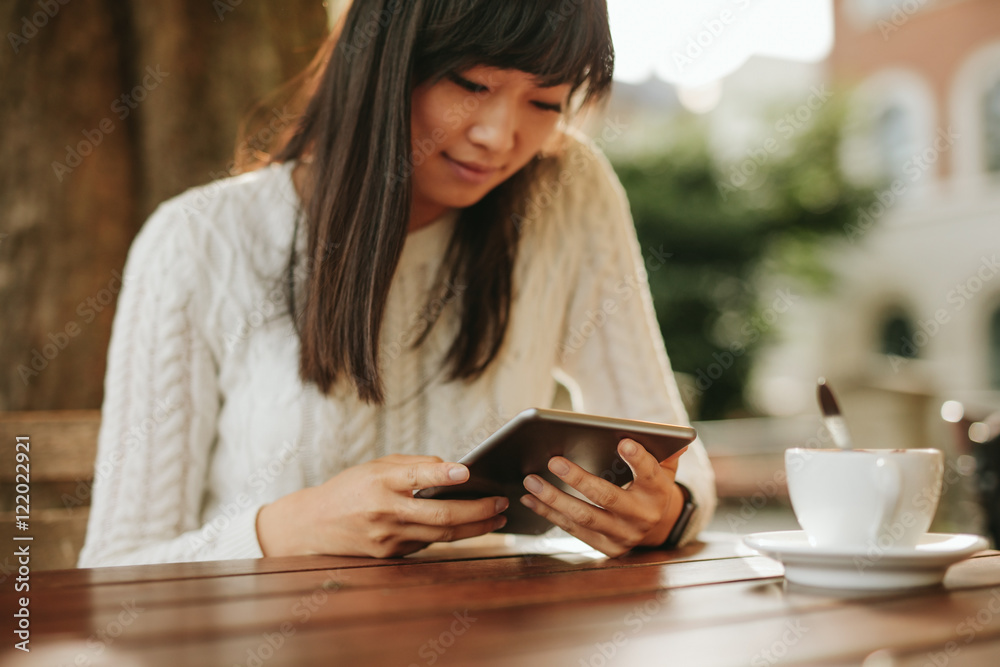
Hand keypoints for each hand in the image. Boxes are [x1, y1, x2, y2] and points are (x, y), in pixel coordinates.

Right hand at [257, 454, 507, 557]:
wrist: (312, 525)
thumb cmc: (349, 489)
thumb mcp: (376, 466)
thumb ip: (414, 466)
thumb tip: (453, 469)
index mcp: (380, 482)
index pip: (416, 476)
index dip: (443, 475)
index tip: (468, 472)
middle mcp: (385, 511)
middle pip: (440, 516)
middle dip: (478, 511)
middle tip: (502, 502)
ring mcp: (388, 538)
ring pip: (441, 536)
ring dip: (475, 528)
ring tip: (497, 517)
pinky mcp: (390, 555)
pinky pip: (428, 544)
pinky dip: (451, 536)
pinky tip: (470, 527)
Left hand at [519, 439, 686, 557]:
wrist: (658, 526)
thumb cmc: (652, 485)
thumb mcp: (663, 467)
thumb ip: (662, 448)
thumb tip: (664, 435)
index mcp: (658, 492)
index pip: (651, 473)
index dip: (638, 459)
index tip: (623, 442)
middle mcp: (642, 516)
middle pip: (607, 497)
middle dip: (578, 479)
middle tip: (554, 461)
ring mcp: (623, 535)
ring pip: (584, 516)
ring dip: (554, 498)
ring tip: (531, 481)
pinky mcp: (607, 548)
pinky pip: (573, 530)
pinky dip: (549, 514)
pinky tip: (530, 499)